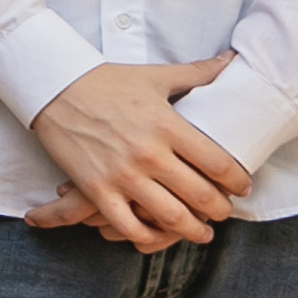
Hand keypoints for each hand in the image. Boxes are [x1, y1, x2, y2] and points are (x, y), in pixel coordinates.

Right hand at [29, 57, 247, 249]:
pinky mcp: (97, 189)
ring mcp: (122, 175)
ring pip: (170, 216)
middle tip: (225, 213)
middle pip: (200, 195)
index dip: (237, 180)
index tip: (242, 187)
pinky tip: (157, 235)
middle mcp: (149, 153)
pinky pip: (127, 225)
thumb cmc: (106, 81)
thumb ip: (197, 73)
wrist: (54, 88)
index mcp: (167, 125)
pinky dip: (147, 236)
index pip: (218, 162)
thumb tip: (231, 61)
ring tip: (202, 232)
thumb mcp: (154, 76)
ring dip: (192, 230)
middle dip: (220, 210)